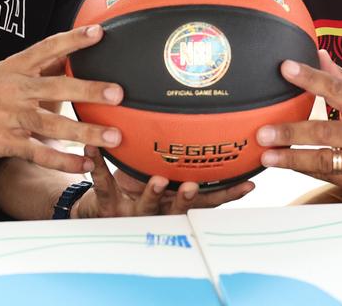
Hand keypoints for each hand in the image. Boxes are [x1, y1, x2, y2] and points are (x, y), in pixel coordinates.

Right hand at [0, 25, 123, 172]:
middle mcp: (14, 89)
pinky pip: (38, 153)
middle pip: (56, 88)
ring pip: (52, 124)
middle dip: (89, 90)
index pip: (48, 48)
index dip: (73, 40)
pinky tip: (85, 164)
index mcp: (15, 67)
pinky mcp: (3, 143)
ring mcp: (8, 117)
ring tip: (113, 137)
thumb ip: (37, 67)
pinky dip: (63, 160)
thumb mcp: (4, 73)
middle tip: (118, 94)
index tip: (99, 32)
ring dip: (85, 132)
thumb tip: (70, 54)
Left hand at [73, 146, 254, 217]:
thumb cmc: (140, 191)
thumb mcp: (168, 181)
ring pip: (146, 204)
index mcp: (175, 203)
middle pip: (178, 208)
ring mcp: (133, 211)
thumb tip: (218, 127)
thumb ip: (188, 163)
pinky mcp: (108, 202)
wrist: (101, 214)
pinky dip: (98, 165)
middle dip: (187, 198)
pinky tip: (93, 148)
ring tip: (156, 179)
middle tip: (193, 185)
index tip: (248, 184)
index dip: (229, 194)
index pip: (208, 201)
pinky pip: (103, 183)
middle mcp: (158, 211)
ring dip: (152, 192)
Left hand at [255, 49, 341, 199]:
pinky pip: (328, 177)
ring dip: (291, 159)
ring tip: (266, 157)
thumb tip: (318, 55)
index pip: (335, 88)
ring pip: (323, 161)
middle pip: (324, 132)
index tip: (285, 68)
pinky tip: (285, 166)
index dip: (310, 77)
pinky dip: (305, 171)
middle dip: (291, 133)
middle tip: (263, 132)